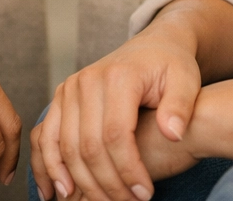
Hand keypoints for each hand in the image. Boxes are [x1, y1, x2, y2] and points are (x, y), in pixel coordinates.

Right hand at [30, 28, 201, 200]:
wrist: (153, 46)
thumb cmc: (171, 66)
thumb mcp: (187, 81)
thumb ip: (180, 106)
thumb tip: (172, 134)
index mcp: (118, 76)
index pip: (116, 134)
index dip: (128, 170)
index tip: (145, 194)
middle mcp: (87, 80)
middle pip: (87, 144)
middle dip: (106, 183)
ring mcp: (69, 89)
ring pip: (63, 145)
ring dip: (76, 181)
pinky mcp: (61, 98)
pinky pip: (45, 136)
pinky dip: (47, 166)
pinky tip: (56, 192)